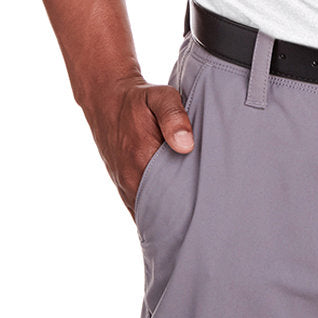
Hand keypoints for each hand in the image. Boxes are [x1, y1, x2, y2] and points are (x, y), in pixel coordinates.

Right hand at [86, 76, 194, 217]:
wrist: (107, 99)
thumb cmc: (139, 99)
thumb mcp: (160, 97)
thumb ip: (174, 117)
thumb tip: (186, 145)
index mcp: (142, 158)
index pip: (171, 194)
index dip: (190, 203)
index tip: (210, 206)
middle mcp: (130, 177)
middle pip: (161, 208)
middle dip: (181, 215)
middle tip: (206, 216)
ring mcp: (124, 183)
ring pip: (148, 211)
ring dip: (166, 216)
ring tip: (191, 221)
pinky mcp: (122, 184)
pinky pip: (138, 208)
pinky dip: (153, 214)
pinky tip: (169, 217)